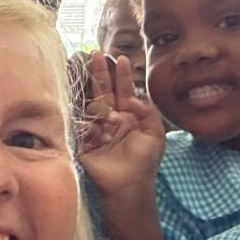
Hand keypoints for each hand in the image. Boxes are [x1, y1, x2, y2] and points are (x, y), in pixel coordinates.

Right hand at [78, 51, 165, 197]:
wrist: (129, 185)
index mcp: (128, 116)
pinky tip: (104, 131)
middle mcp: (111, 118)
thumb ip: (148, 111)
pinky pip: (84, 124)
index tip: (120, 58)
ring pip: (93, 104)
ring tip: (102, 89)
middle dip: (100, 73)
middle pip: (104, 91)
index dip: (122, 75)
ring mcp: (96, 128)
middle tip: (95, 53)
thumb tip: (132, 98)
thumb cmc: (144, 161)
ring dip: (97, 95)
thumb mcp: (155, 133)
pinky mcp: (83, 140)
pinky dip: (94, 125)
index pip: (123, 91)